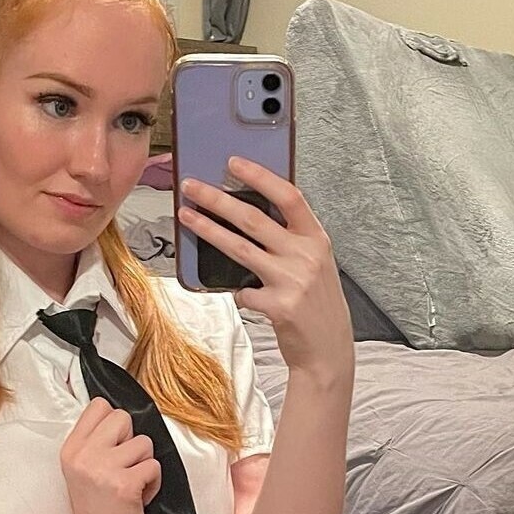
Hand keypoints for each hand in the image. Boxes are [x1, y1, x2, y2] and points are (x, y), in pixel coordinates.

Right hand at [61, 398, 161, 513]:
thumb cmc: (96, 513)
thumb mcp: (82, 471)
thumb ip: (96, 443)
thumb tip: (125, 420)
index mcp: (71, 449)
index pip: (100, 406)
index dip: (115, 425)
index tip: (114, 449)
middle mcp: (84, 455)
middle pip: (123, 417)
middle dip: (132, 442)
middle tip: (124, 469)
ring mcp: (103, 469)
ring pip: (144, 442)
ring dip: (145, 466)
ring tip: (131, 486)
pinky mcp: (125, 485)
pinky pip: (154, 466)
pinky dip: (153, 484)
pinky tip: (139, 499)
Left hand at [178, 157, 353, 382]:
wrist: (328, 351)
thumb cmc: (316, 305)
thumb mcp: (314, 264)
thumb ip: (290, 241)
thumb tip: (248, 217)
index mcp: (316, 239)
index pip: (288, 196)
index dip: (259, 176)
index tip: (233, 163)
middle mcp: (306, 255)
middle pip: (253, 218)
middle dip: (217, 199)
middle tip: (191, 186)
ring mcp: (293, 281)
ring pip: (239, 248)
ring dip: (208, 230)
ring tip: (186, 217)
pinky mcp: (279, 306)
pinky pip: (243, 291)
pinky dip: (236, 290)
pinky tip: (238, 293)